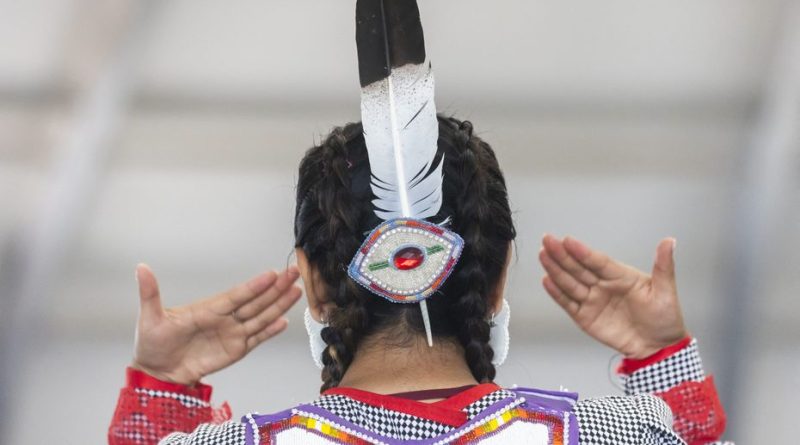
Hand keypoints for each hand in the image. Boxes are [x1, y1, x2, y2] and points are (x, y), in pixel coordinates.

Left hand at [132, 264, 302, 385]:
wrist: (157, 373)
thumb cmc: (152, 344)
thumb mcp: (149, 317)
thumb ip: (150, 293)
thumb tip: (140, 267)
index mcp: (208, 309)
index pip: (237, 295)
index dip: (255, 285)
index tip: (272, 273)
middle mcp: (225, 318)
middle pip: (255, 301)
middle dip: (276, 288)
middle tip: (294, 273)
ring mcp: (232, 334)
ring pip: (260, 317)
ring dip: (279, 305)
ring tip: (296, 291)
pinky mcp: (235, 350)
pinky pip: (256, 339)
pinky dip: (270, 331)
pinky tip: (283, 321)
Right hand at [539, 235, 687, 358]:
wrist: (659, 348)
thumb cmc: (665, 319)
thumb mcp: (666, 290)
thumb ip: (663, 266)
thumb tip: (669, 241)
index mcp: (621, 276)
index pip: (597, 260)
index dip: (582, 251)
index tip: (568, 240)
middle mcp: (604, 286)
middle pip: (579, 268)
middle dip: (562, 255)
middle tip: (547, 240)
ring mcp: (593, 301)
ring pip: (570, 283)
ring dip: (555, 270)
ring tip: (543, 255)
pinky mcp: (586, 318)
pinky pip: (569, 304)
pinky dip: (557, 293)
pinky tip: (547, 281)